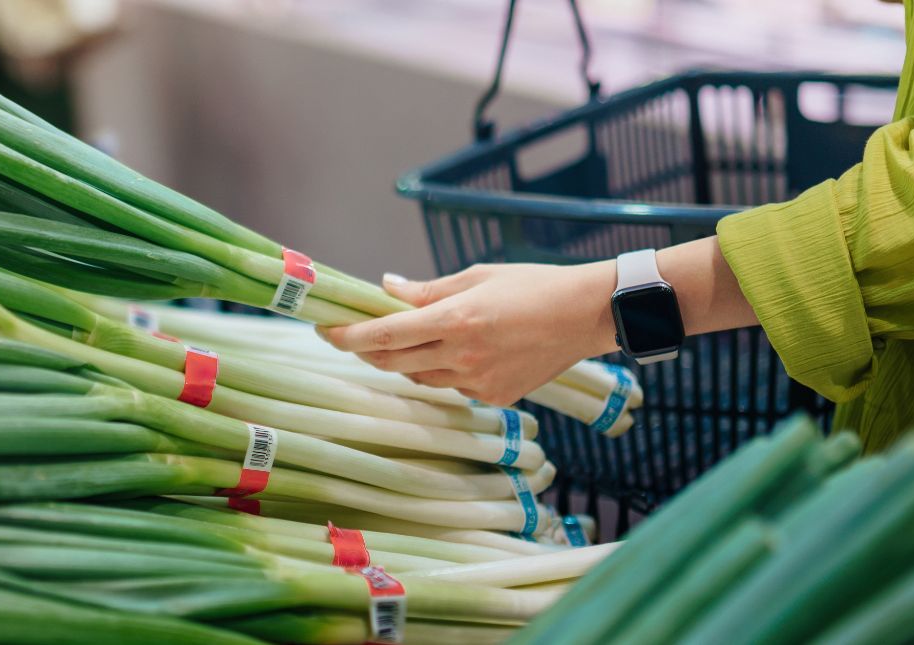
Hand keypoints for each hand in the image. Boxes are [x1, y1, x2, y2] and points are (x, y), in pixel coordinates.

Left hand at [318, 262, 620, 405]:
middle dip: (367, 350)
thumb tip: (386, 287)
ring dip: (406, 360)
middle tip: (350, 336)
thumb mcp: (476, 276)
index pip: (386, 334)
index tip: (325, 330)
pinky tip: (457, 352)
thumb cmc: (533, 285)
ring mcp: (478, 382)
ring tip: (408, 338)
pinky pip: (452, 387)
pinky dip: (442, 370)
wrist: (587, 315)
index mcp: (456, 320)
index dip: (349, 336)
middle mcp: (462, 356)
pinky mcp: (494, 396)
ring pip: (421, 377)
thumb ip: (426, 290)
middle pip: (393, 361)